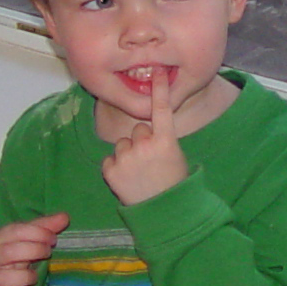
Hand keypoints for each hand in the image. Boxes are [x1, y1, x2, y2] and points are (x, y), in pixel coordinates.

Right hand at [0, 211, 69, 285]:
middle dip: (34, 251)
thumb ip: (43, 227)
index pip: (16, 231)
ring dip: (28, 276)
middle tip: (48, 252)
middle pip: (9, 252)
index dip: (38, 233)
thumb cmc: (12, 257)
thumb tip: (65, 217)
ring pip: (6, 277)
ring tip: (36, 276)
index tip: (53, 239)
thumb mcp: (24, 240)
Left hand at [101, 71, 187, 204]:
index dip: (159, 89)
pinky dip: (116, 168)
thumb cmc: (174, 185)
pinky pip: (110, 160)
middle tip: (151, 162)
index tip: (158, 72)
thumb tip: (150, 132)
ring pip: (122, 144)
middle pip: (138, 130)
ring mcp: (126, 158)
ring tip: (139, 173)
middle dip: (142, 142)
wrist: (162, 213)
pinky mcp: (110, 171)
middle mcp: (144, 145)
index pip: (161, 108)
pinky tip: (127, 180)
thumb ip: (162, 140)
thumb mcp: (176, 158)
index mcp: (166, 141)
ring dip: (128, 155)